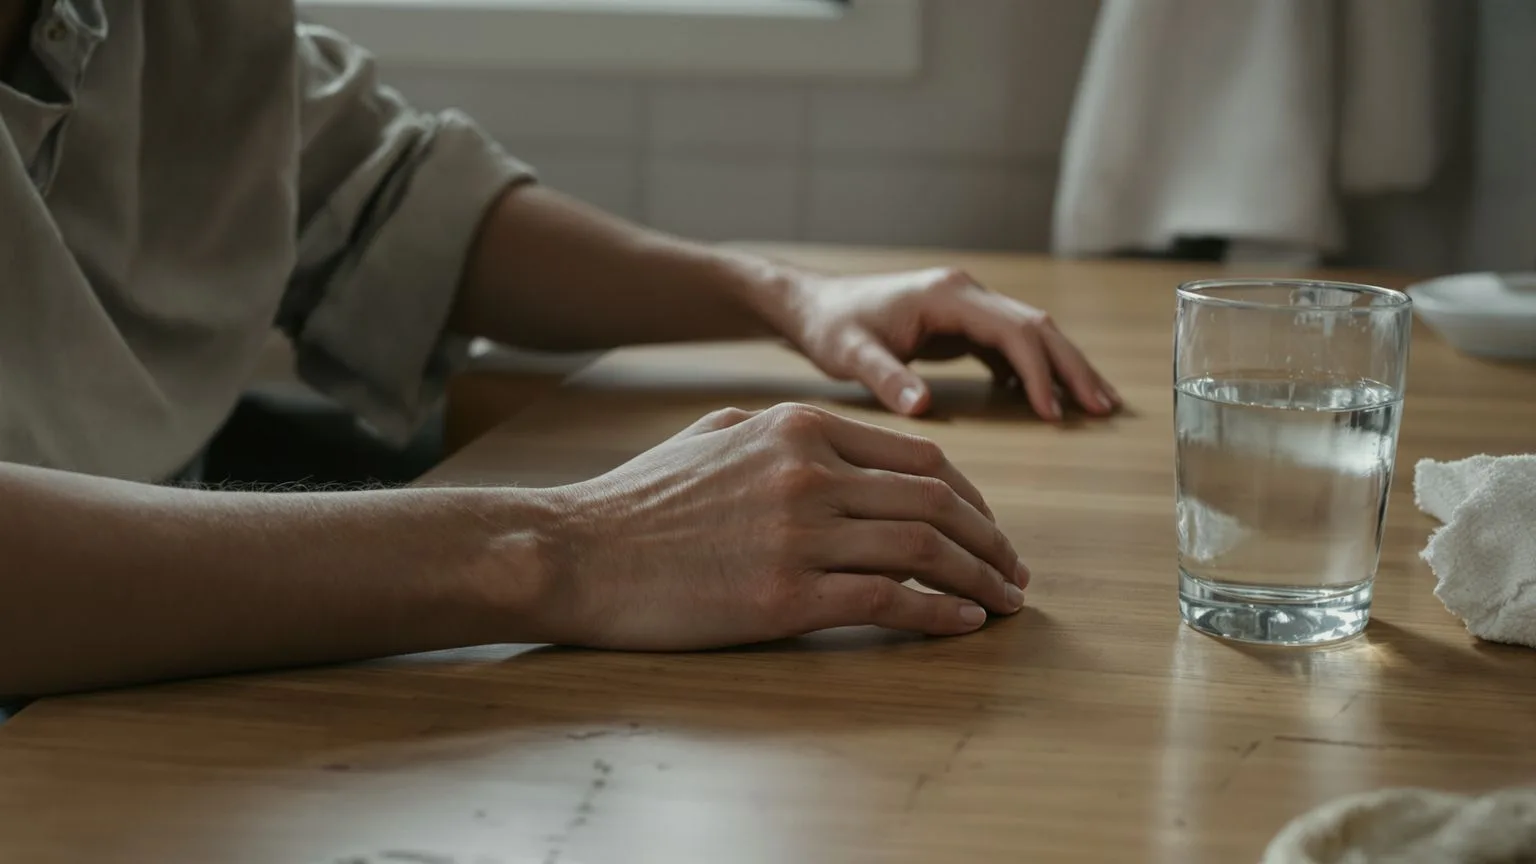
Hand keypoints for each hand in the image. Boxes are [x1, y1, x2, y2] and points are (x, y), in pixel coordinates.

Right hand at [536, 403, 1027, 650]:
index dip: (973, 500)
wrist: (576, 551)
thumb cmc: (642, 499)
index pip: (923, 460)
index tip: (990, 531)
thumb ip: (789, 434)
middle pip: (940, 504)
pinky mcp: (786, 596)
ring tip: (1008, 603)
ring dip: (982, 581)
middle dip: (993, 542)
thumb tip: (847, 450)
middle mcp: (812, 472)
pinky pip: (890, 602)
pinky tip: (964, 626)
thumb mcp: (719, 435)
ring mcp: (801, 533)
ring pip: (926, 551)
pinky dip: (940, 614)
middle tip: (1017, 573)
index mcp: (802, 427)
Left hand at [776, 266, 1120, 420]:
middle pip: (1038, 326)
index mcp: (948, 296)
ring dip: (1063, 367)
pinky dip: (1034, 371)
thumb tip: (923, 409)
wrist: (811, 306)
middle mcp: (966, 293)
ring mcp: (966, 306)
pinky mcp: (960, 324)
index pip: (1014, 331)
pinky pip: (1010, 345)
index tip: (1056, 414)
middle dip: (1072, 367)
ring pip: (1031, 334)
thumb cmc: (830, 327)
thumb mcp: (850, 355)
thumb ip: (886, 378)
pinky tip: (1048, 402)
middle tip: (1104, 409)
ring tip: (1096, 406)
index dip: (1040, 372)